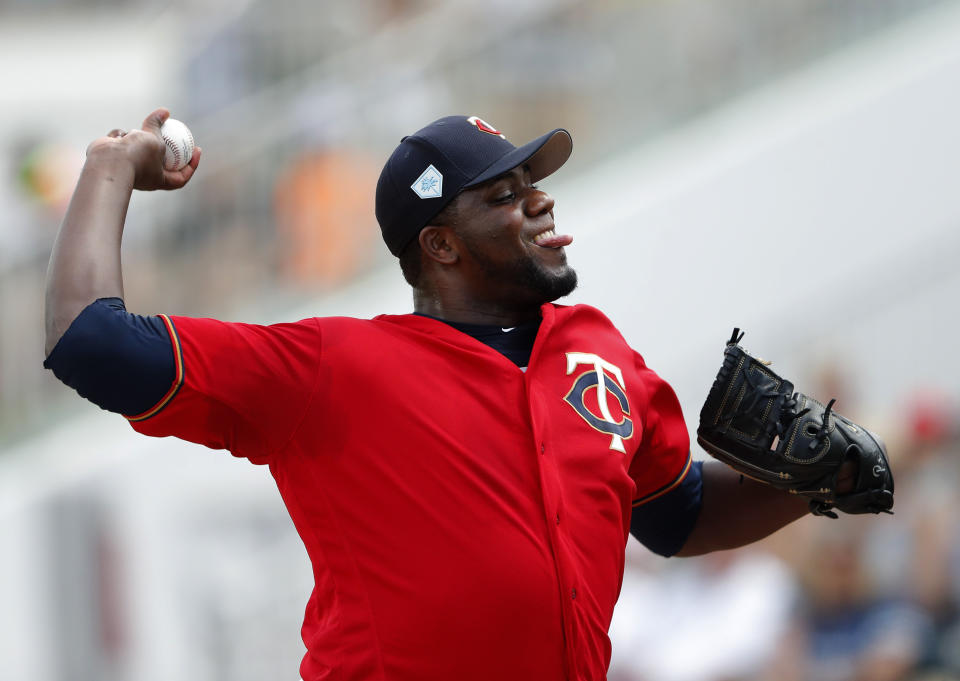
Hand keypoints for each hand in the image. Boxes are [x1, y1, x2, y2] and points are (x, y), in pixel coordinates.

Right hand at [84, 108, 200, 190]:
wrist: (106, 161)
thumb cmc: (135, 155)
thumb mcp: (154, 139)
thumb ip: (158, 125)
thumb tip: (164, 111)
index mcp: (159, 180)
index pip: (181, 176)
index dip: (192, 164)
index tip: (197, 148)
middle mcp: (145, 175)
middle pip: (161, 159)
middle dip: (165, 144)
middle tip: (173, 129)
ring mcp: (129, 165)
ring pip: (139, 143)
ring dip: (138, 135)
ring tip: (134, 134)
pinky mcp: (115, 154)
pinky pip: (122, 140)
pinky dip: (121, 136)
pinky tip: (116, 137)